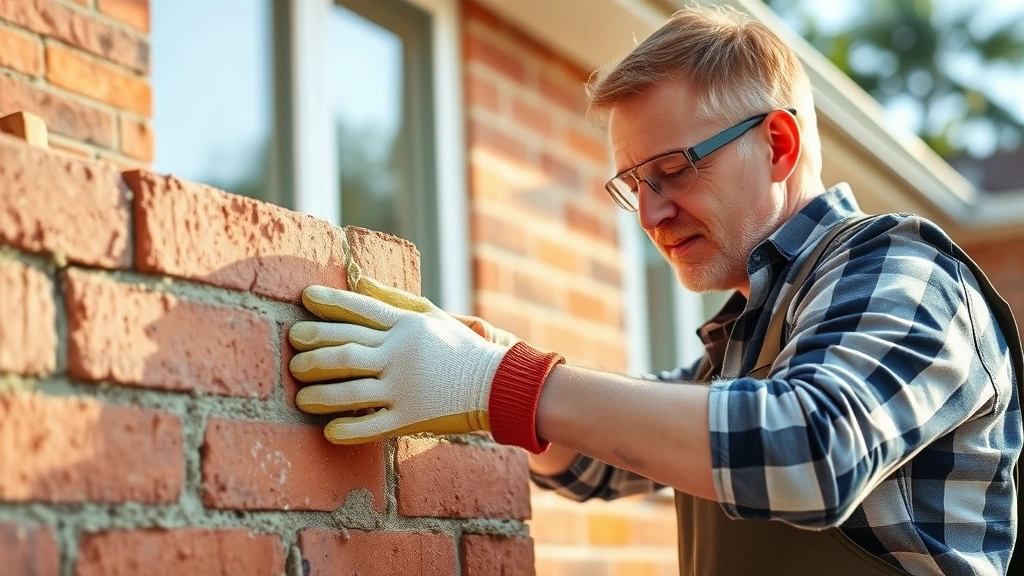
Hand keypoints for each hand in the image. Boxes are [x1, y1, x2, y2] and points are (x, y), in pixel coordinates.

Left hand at [288, 277, 506, 443]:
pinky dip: (347, 429)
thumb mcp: (430, 315)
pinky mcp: (410, 417)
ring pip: (350, 389)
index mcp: (405, 327)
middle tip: (292, 350)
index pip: (360, 310)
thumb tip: (358, 280)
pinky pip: (372, 426)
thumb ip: (394, 299)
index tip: (304, 299)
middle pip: (346, 349)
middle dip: (314, 349)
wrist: (496, 383)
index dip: (329, 303)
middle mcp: (400, 355)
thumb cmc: (460, 347)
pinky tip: (328, 430)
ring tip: (300, 396)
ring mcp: (404, 388)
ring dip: (319, 392)